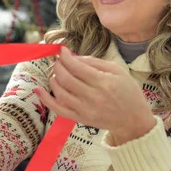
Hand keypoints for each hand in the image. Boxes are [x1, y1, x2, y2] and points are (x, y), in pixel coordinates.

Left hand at [34, 47, 155, 144]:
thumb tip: (72, 56)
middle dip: (58, 66)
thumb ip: (94, 62)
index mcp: (104, 82)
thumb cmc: (127, 92)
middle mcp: (93, 97)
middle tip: (58, 61)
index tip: (61, 50)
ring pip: (60, 92)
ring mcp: (86, 110)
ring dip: (53, 79)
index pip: (77, 67)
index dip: (65, 56)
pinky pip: (58, 109)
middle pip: (66, 78)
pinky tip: (38, 90)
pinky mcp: (80, 119)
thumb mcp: (117, 70)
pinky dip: (46, 99)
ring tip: (57, 73)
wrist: (133, 120)